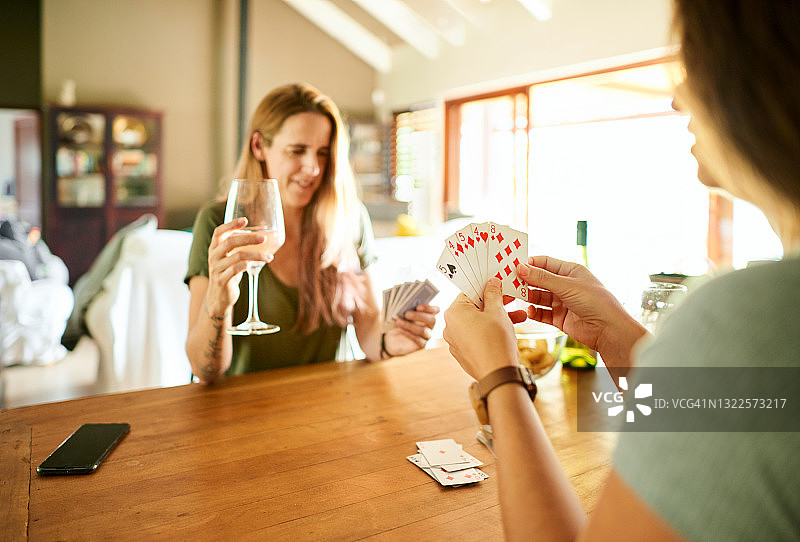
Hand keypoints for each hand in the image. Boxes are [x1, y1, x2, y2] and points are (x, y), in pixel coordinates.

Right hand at [205, 217, 266, 316]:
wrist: (218, 298)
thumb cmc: (228, 274)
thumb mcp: (230, 259)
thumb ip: (239, 248)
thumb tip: (263, 236)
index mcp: (215, 248)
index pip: (219, 232)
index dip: (231, 225)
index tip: (245, 220)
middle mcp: (213, 256)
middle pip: (230, 242)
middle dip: (249, 238)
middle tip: (264, 238)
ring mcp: (216, 269)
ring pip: (238, 256)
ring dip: (256, 255)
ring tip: (269, 257)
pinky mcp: (222, 280)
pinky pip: (236, 270)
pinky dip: (248, 265)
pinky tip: (257, 265)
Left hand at [383, 304, 438, 355]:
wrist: (394, 337)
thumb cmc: (400, 321)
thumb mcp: (404, 314)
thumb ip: (409, 309)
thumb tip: (408, 304)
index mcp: (429, 314)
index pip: (436, 310)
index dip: (429, 308)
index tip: (418, 307)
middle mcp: (431, 325)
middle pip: (432, 320)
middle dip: (419, 316)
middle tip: (407, 314)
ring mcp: (428, 335)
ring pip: (424, 330)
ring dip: (410, 325)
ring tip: (398, 322)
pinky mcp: (422, 344)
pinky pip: (418, 340)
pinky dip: (408, 334)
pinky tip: (400, 329)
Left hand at [443, 278, 518, 380]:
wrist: (498, 375)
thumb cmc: (495, 341)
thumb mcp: (497, 311)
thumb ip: (493, 294)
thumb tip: (491, 283)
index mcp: (454, 312)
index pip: (469, 292)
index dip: (486, 287)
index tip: (498, 285)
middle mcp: (449, 327)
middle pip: (473, 308)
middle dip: (494, 304)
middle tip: (511, 299)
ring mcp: (455, 342)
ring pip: (477, 323)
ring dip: (496, 318)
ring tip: (519, 316)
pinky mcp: (463, 354)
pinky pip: (476, 337)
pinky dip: (490, 332)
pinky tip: (508, 330)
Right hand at [518, 256, 647, 366]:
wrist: (608, 329)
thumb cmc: (596, 302)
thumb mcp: (567, 286)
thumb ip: (542, 278)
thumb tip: (521, 267)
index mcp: (570, 271)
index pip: (545, 263)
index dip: (529, 264)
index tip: (513, 266)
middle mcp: (565, 285)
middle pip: (539, 280)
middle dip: (525, 281)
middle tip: (510, 282)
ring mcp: (562, 302)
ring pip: (539, 297)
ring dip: (528, 297)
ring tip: (518, 297)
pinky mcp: (560, 318)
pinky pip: (542, 313)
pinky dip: (534, 312)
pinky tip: (529, 311)